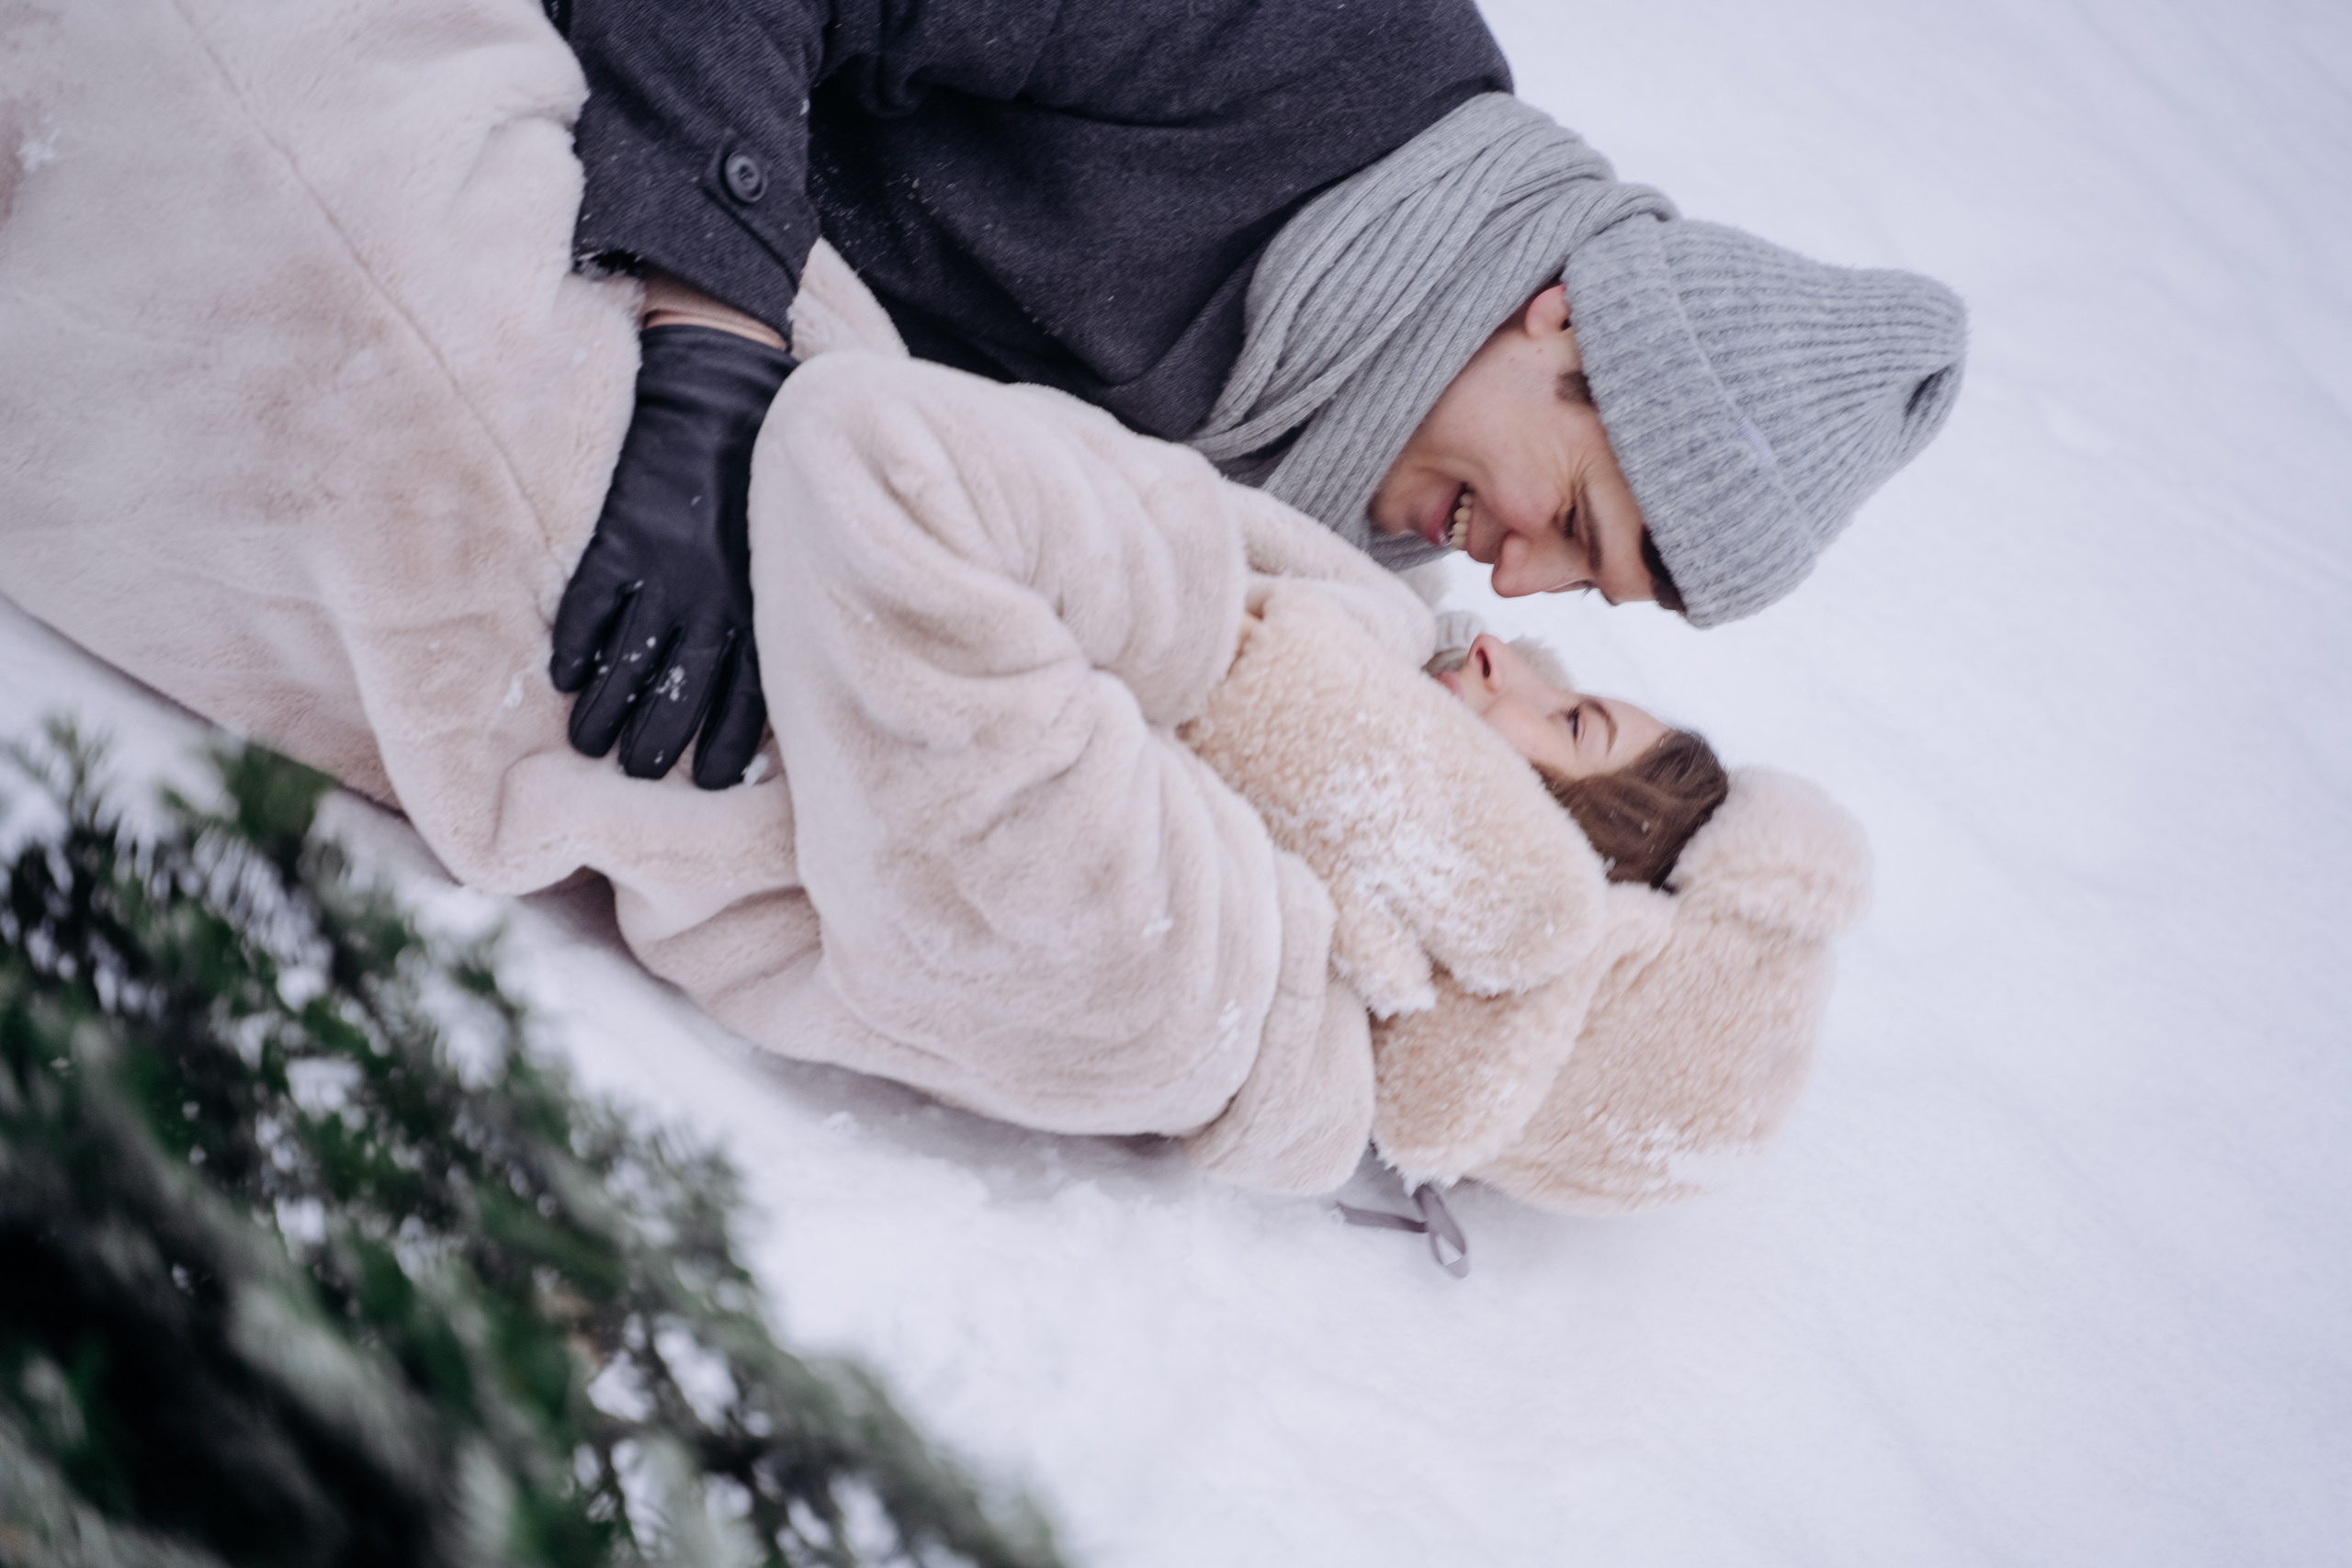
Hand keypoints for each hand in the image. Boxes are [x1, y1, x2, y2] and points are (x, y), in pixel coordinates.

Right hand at [551, 324, 793, 786]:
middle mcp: (713, 598)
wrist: (720, 385)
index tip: (708, 786)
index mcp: (761, 605)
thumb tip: (773, 681)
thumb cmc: (760, 477)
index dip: (726, 753)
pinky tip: (563, 678)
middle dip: (657, 747)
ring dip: (604, 715)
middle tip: (637, 775)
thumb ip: (769, 609)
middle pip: (680, 698)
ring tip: (589, 745)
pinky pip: (586, 612)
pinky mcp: (616, 538)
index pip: (748, 704)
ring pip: (626, 668)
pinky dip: (573, 652)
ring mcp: (661, 569)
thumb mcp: (783, 548)